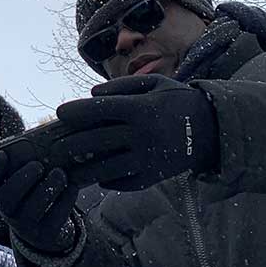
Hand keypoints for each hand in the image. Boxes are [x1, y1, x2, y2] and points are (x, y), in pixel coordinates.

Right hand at [0, 151, 77, 254]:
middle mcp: (7, 211)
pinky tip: (72, 187)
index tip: (4, 154)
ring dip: (46, 189)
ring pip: (31, 210)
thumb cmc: (33, 194)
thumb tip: (36, 136)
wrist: (43, 230)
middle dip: (22, 179)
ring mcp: (25, 226)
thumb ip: (25, 163)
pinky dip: (64, 201)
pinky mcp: (45, 235)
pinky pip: (54, 219)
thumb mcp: (24, 180)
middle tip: (37, 165)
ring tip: (59, 173)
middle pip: (8, 197)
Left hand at [53, 73, 218, 190]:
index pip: (100, 110)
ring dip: (82, 169)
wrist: (213, 131)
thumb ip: (121, 87)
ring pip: (105, 167)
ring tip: (64, 169)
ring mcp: (148, 159)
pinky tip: (95, 175)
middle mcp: (142, 136)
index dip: (76, 112)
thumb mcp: (155, 84)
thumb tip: (91, 95)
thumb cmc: (178, 102)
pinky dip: (105, 179)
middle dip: (70, 144)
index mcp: (141, 110)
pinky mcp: (153, 177)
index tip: (59, 113)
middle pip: (96, 141)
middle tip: (52, 147)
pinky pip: (122, 181)